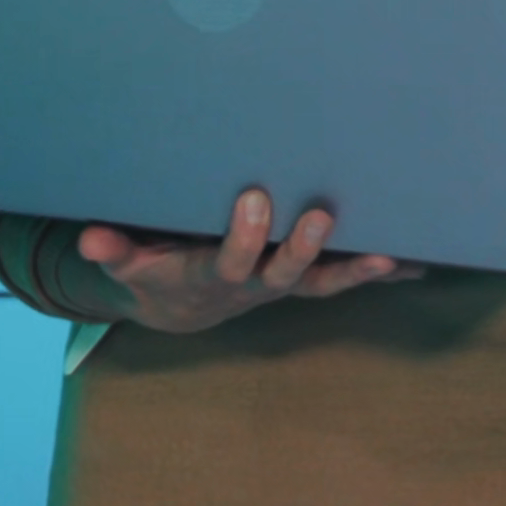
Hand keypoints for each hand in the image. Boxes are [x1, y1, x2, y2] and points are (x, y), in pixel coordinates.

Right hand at [76, 189, 425, 334]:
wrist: (182, 309)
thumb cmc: (157, 271)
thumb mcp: (131, 265)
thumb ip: (114, 251)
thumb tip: (88, 239)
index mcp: (213, 276)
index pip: (230, 260)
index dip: (244, 235)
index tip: (255, 196)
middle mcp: (255, 285)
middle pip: (286, 273)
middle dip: (304, 247)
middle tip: (322, 214)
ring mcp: (284, 285)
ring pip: (325, 282)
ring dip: (360, 272)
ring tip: (393, 255)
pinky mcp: (304, 280)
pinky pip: (344, 279)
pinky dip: (378, 273)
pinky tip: (418, 261)